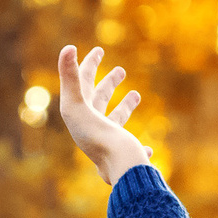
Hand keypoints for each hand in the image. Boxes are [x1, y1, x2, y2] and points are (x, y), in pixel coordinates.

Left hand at [57, 45, 152, 183]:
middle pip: (98, 100)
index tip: (99, 50)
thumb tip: (68, 47)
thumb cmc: (99, 137)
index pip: (83, 83)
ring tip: (137, 94)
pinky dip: (139, 146)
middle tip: (120, 70)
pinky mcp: (123, 154)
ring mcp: (108, 141)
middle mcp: (92, 127)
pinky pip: (130, 147)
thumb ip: (70, 76)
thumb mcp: (79, 104)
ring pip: (115, 120)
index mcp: (80, 114)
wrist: (120, 170)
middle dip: (108, 83)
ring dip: (124, 107)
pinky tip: (149, 148)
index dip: (89, 64)